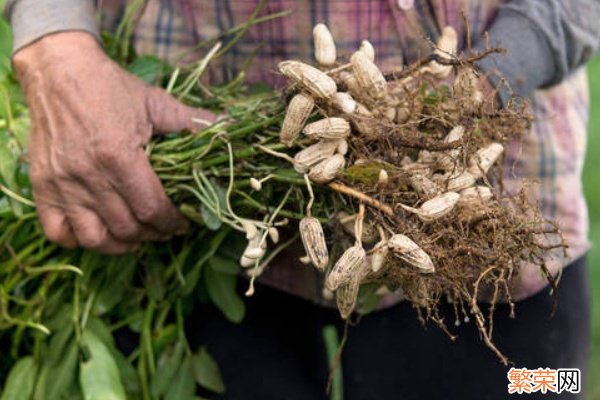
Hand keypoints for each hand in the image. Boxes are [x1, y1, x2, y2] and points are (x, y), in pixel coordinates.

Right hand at [13, 32, 215, 253]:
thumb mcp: (155, 103)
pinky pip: (57, 231)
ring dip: (121, 244)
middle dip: (154, 234)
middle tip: (165, 230)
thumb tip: (230, 126)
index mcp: (119, 157)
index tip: (183, 224)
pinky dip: (79, 240)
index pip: (152, 208)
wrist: (59, 71)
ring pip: (94, 237)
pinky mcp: (42, 187)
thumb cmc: (110, 87)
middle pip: (128, 227)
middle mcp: (88, 176)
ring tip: (137, 238)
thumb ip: (192, 122)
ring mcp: (62, 184)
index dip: (172, 222)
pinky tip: (99, 234)